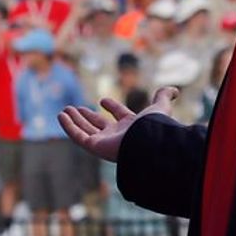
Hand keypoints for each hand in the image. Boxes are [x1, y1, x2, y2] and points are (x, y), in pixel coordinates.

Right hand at [58, 87, 179, 161]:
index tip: (103, 100)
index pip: (119, 116)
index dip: (112, 107)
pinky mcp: (94, 146)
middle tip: (75, 108)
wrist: (147, 145)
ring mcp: (104, 142)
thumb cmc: (153, 127)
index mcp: (131, 127)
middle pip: (98, 125)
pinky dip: (68, 126)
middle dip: (87, 116)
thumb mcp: (160, 108)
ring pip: (85, 130)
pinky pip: (78, 136)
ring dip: (74, 120)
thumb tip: (175, 89)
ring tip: (64, 110)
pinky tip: (61, 116)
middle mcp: (117, 136)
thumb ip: (164, 97)